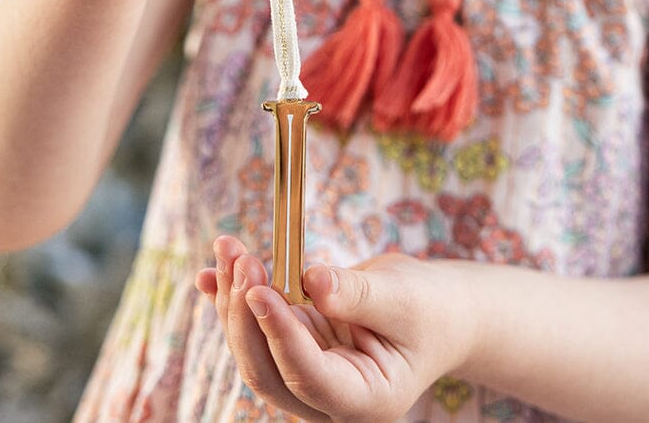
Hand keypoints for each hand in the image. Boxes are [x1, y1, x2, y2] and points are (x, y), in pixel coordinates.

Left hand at [194, 236, 476, 422]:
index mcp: (363, 399)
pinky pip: (258, 327)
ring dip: (236, 298)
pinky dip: (233, 299)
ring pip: (256, 348)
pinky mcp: (297, 346)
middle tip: (242, 260)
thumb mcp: (404, 298)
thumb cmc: (431, 309)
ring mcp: (308, 374)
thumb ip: (357, 294)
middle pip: (269, 369)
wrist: (439, 312)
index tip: (260, 291)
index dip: (281, 335)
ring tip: (229, 248)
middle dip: (248, 313)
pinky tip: (209, 274)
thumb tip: (312, 281)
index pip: (309, 376)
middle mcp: (327, 398)